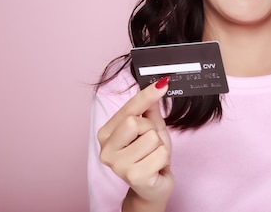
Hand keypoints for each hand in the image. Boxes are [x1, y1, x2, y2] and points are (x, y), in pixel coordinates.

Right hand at [97, 77, 173, 208]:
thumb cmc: (149, 157)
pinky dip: (164, 158)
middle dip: (150, 129)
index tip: (162, 83)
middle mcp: (106, 149)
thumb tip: (156, 86)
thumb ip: (150, 110)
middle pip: (135, 121)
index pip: (127, 108)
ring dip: (159, 146)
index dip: (146, 95)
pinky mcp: (133, 176)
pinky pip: (159, 153)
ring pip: (150, 138)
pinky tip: (156, 167)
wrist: (152, 188)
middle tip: (150, 143)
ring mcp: (118, 165)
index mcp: (106, 134)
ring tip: (153, 156)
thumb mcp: (151, 129)